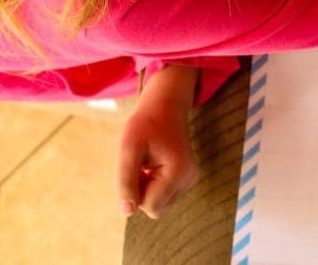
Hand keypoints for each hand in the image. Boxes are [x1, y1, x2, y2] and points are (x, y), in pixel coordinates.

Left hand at [117, 66, 199, 219]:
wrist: (165, 105)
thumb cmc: (144, 124)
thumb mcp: (128, 149)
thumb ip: (126, 182)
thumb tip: (127, 211)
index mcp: (179, 172)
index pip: (150, 206)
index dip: (134, 192)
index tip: (135, 167)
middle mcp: (190, 178)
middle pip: (156, 209)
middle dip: (141, 193)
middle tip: (139, 166)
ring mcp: (191, 178)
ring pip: (160, 204)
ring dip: (146, 189)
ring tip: (146, 164)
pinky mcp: (188, 177)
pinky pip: (164, 195)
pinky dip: (153, 185)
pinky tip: (153, 165)